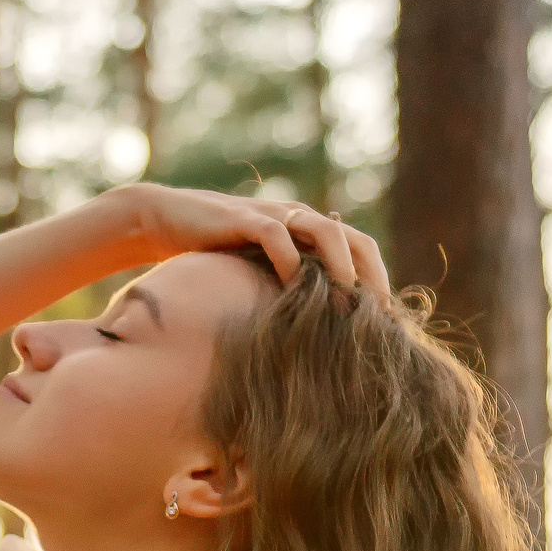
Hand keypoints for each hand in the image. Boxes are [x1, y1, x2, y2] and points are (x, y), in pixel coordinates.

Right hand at [107, 184, 391, 296]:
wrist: (164, 220)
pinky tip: (291, 288)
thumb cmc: (213, 256)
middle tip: (381, 315)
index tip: (387, 321)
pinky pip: (275, 234)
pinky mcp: (242, 218)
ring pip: (325, 230)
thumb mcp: (257, 274)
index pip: (360, 249)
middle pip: (354, 239)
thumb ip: (287, 290)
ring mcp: (272, 215)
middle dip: (372, 276)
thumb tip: (314, 336)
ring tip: (350, 299)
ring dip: (341, 264)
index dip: (377, 281)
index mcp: (308, 231)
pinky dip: (289, 260)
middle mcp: (298, 218)